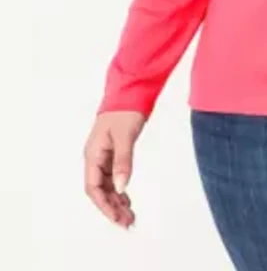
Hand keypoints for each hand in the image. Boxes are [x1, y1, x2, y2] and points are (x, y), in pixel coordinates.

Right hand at [83, 111, 145, 227]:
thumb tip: (121, 187)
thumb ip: (123, 161)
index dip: (104, 205)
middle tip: (128, 221)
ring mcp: (104, 155)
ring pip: (107, 185)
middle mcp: (95, 157)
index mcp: (93, 154)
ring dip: (117, 200)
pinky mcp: (114, 152)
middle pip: (100, 190)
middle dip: (112, 207)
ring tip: (130, 215)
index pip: (93, 188)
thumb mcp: (125, 136)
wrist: (129, 90)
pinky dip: (120, 189)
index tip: (117, 217)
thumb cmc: (124, 110)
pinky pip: (113, 176)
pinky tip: (127, 199)